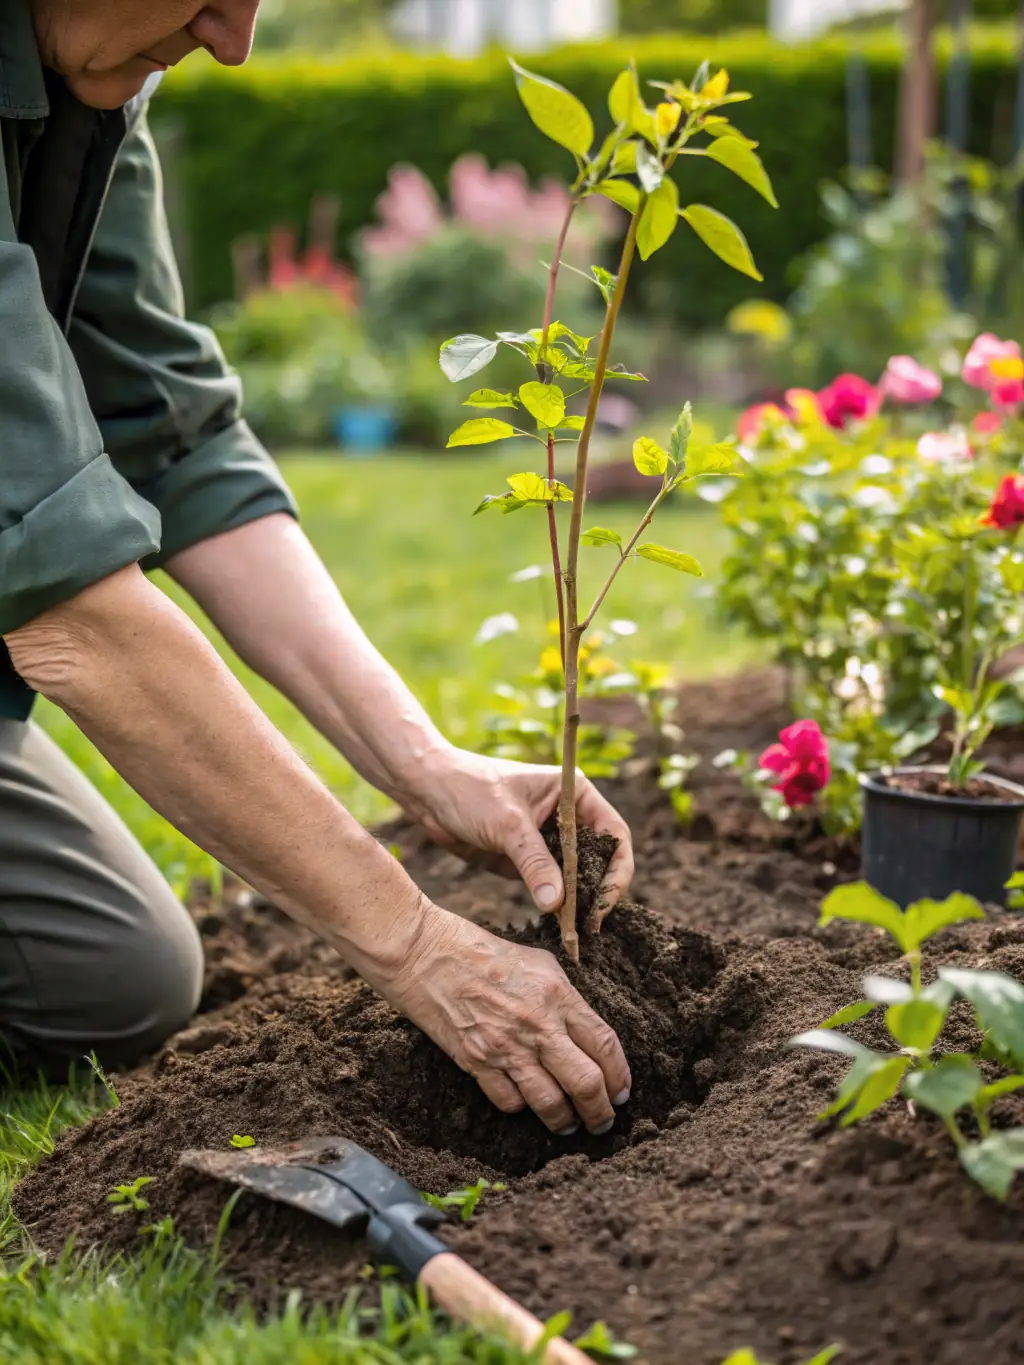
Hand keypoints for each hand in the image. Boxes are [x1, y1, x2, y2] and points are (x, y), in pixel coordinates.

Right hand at [382, 909, 631, 1133]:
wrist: (427, 954)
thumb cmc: (485, 953)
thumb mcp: (539, 963)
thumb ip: (567, 999)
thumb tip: (587, 1034)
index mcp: (558, 995)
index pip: (605, 1045)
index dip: (620, 1076)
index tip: (622, 1093)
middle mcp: (537, 1024)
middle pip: (586, 1084)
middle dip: (601, 1112)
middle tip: (603, 1122)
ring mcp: (505, 1046)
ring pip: (550, 1103)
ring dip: (565, 1122)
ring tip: (569, 1125)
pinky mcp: (476, 1062)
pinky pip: (510, 1102)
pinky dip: (521, 1108)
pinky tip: (525, 1104)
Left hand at [403, 750, 632, 928]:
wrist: (429, 792)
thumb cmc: (471, 790)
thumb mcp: (508, 825)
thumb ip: (535, 863)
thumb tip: (558, 905)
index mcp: (575, 793)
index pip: (614, 834)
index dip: (616, 869)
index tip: (605, 900)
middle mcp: (569, 816)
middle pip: (602, 859)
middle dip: (600, 891)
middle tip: (590, 924)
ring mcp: (550, 840)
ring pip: (578, 877)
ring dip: (579, 902)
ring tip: (577, 931)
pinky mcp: (529, 861)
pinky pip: (552, 887)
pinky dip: (557, 906)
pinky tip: (557, 925)